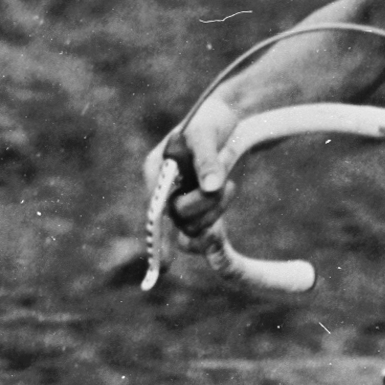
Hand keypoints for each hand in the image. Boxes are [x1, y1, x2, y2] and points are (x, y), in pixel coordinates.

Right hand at [156, 98, 238, 240]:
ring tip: (230, 183)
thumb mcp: (205, 135)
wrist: (227, 119)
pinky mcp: (200, 205)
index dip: (158, 237)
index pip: (154, 209)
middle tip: (225, 184)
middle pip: (179, 219)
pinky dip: (218, 215)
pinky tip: (229, 192)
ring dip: (216, 208)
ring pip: (194, 225)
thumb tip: (211, 188)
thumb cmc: (209, 121)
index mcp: (157, 171)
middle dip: (205, 206)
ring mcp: (182, 198)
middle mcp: (165, 189)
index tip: (165, 265)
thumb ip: (207, 160)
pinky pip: (205, 227)